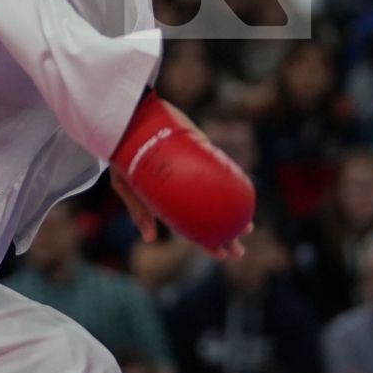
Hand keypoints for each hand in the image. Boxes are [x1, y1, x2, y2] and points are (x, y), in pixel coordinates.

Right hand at [109, 92, 254, 253]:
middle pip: (210, 216)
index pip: (193, 227)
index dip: (209, 243)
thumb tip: (151, 239)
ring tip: (248, 228)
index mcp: (169, 200)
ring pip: (219, 194)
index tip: (224, 255)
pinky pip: (220, 167)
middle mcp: (185, 187)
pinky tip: (243, 191)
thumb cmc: (123, 155)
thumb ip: (139, 210)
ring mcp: (195, 167)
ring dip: (234, 212)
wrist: (126, 117)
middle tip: (240, 251)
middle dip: (227, 235)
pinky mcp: (201, 146)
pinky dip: (231, 181)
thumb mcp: (126, 185)